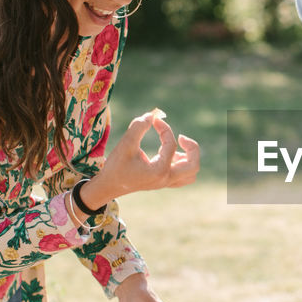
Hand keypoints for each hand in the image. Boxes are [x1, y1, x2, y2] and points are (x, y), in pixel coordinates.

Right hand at [86, 110, 200, 205]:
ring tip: (175, 148)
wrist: (108, 186)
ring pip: (191, 174)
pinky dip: (182, 165)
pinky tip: (170, 156)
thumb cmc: (116, 166)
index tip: (154, 120)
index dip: (164, 128)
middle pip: (193, 165)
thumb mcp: (125, 144)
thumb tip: (152, 116)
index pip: (171, 145)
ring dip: (188, 158)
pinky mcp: (163, 183)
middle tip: (180, 137)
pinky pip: (183, 177)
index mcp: (159, 170)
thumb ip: (139, 127)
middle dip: (192, 148)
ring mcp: (166, 183)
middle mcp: (166, 179)